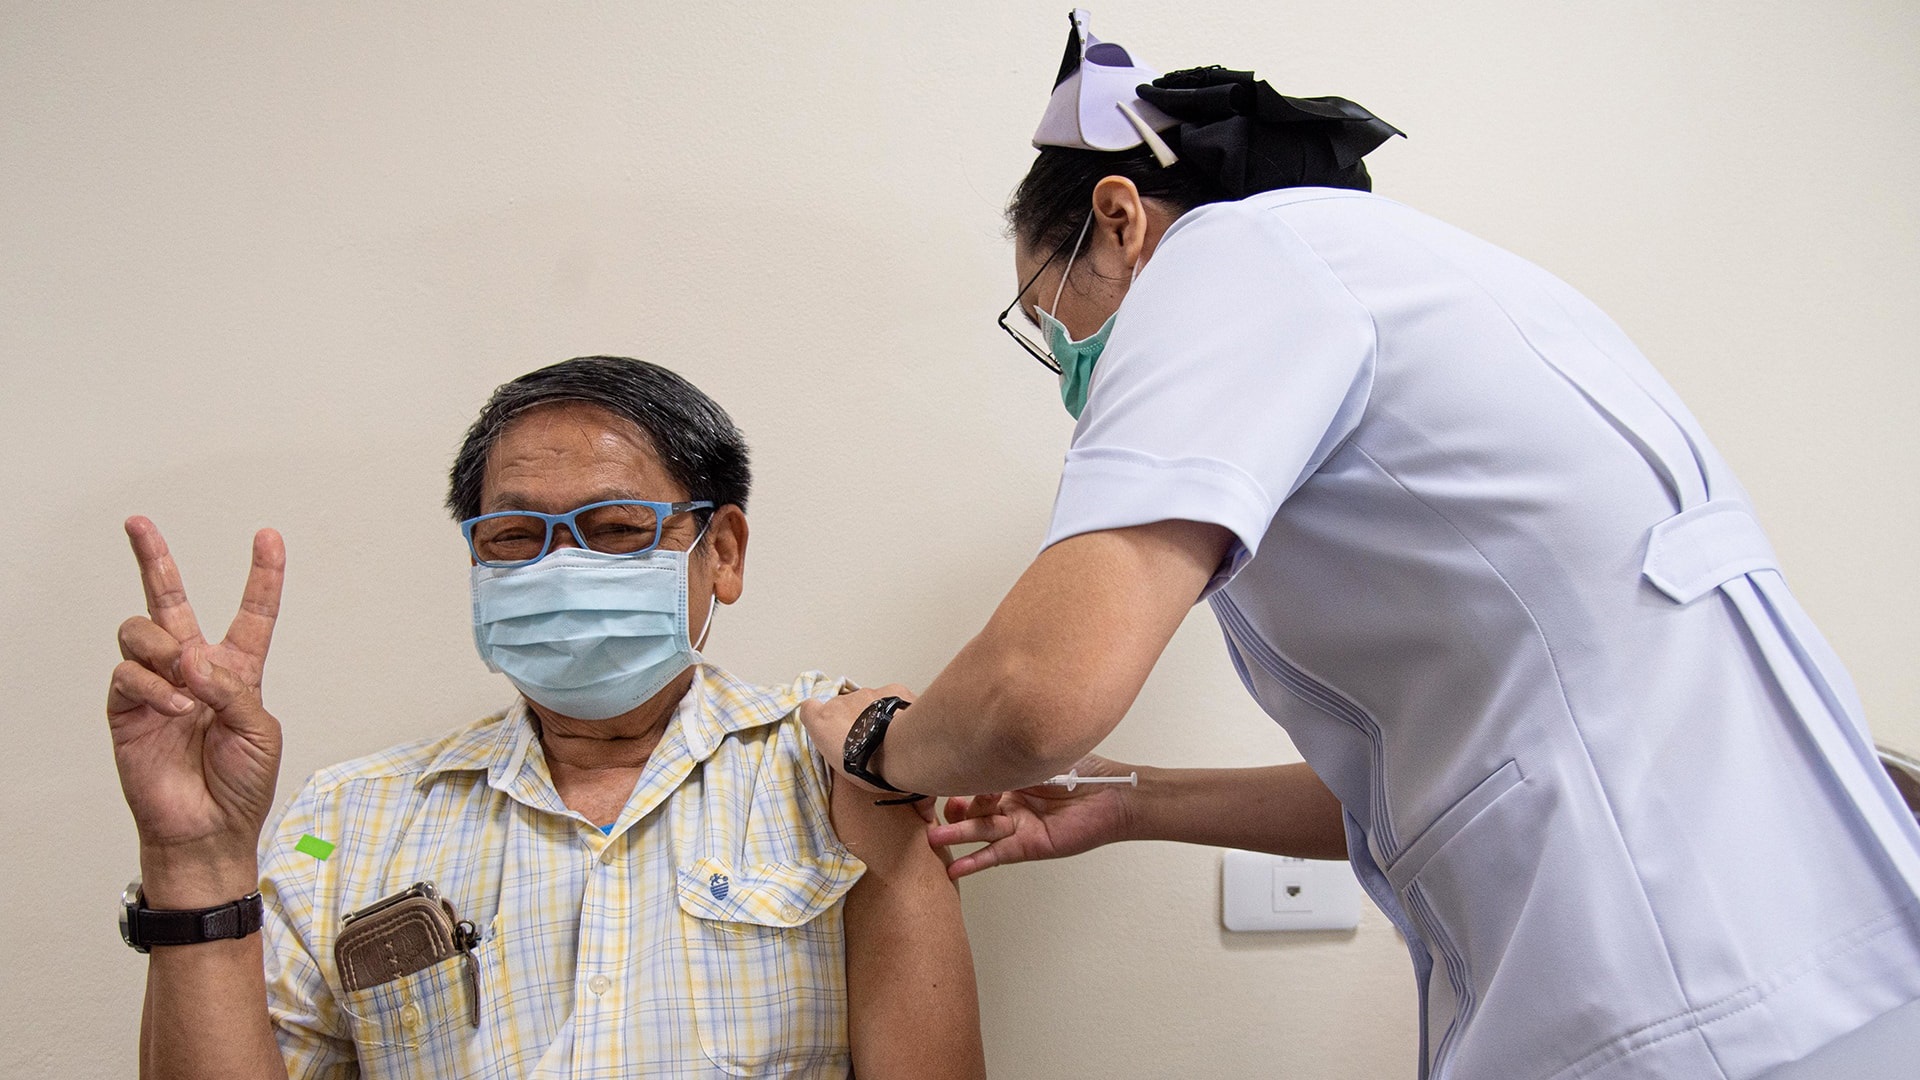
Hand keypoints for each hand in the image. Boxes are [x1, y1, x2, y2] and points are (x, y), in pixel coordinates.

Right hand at [107, 517, 285, 904]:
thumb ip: (233, 689)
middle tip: (138, 524)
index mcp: (238, 671)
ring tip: (185, 682)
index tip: (268, 537)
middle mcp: (193, 669)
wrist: (207, 830)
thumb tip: (192, 658)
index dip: (261, 576)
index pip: (252, 614)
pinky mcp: (126, 708)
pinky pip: (128, 674)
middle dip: (153, 559)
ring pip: (142, 630)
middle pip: (170, 601)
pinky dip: (153, 687)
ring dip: (165, 649)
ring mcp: (156, 685)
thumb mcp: (260, 731)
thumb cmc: (241, 784)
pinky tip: (174, 709)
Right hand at [799, 683, 916, 793]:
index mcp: (822, 722)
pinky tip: (903, 723)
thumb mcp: (839, 765)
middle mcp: (841, 702)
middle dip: (854, 719)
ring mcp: (866, 693)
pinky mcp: (891, 689)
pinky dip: (895, 706)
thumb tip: (841, 745)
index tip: (831, 726)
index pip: (809, 708)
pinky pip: (891, 695)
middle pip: (844, 706)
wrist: (897, 751)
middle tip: (868, 739)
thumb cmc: (868, 765)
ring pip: (868, 700)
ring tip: (889, 734)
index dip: (820, 715)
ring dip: (875, 713)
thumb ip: (834, 747)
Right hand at [928, 754, 1136, 879]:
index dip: (961, 780)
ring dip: (957, 836)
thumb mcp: (1043, 755)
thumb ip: (1015, 756)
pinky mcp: (1027, 846)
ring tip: (934, 839)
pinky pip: (996, 855)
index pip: (977, 781)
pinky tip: (955, 869)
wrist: (1113, 795)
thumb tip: (987, 745)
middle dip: (954, 810)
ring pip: (980, 831)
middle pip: (973, 809)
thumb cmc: (1086, 771)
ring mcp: (1018, 826)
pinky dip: (975, 863)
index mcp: (1012, 779)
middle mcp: (1011, 803)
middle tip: (938, 810)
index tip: (945, 774)